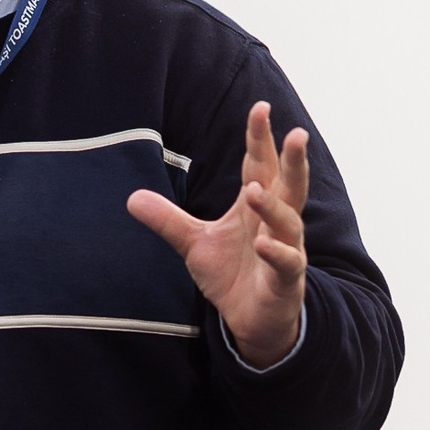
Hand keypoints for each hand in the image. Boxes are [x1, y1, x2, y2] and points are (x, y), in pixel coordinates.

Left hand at [127, 103, 308, 368]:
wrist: (251, 321)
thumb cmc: (232, 275)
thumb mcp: (194, 244)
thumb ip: (168, 220)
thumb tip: (132, 198)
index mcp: (256, 206)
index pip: (260, 165)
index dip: (260, 138)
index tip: (259, 108)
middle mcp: (276, 222)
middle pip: (289, 184)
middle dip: (293, 160)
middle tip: (297, 134)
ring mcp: (285, 249)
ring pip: (288, 221)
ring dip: (273, 206)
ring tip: (256, 191)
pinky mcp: (286, 279)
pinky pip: (286, 262)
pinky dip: (276, 253)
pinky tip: (262, 244)